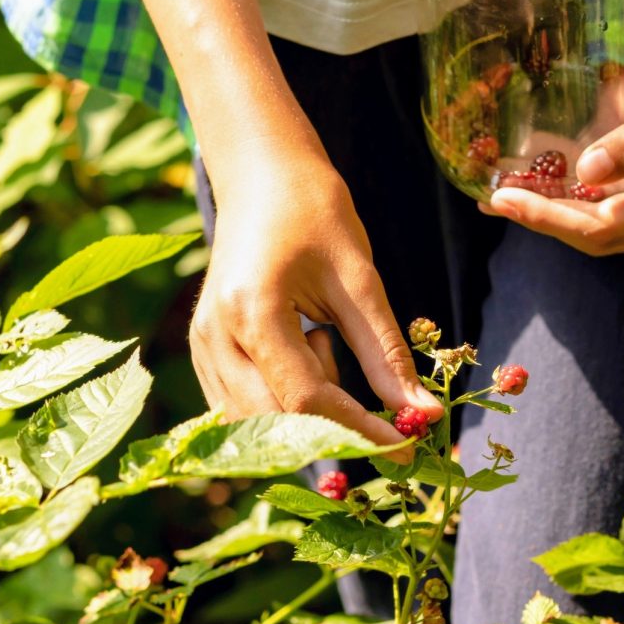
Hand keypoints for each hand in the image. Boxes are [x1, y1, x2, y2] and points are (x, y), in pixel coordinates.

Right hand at [189, 147, 441, 452]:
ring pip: (259, 423)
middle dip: (335, 430)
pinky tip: (305, 350)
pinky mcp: (203, 352)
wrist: (262, 176)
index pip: (307, 400)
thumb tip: (422, 414)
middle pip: (276, 422)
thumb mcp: (359, 278)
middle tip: (385, 412)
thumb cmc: (316, 213)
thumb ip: (386, 353)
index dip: (360, 430)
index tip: (408, 446)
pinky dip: (286, 401)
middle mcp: (214, 337)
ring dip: (307, 412)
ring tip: (327, 345)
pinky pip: (244, 407)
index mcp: (253, 311)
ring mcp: (201, 347)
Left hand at [485, 21, 623, 254]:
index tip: (502, 199)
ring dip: (562, 213)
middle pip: (605, 236)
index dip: (549, 219)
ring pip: (612, 223)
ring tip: (511, 196)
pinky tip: (554, 179)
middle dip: (547, 221)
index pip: (605, 228)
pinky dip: (585, 196)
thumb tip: (585, 173)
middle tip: (494, 200)